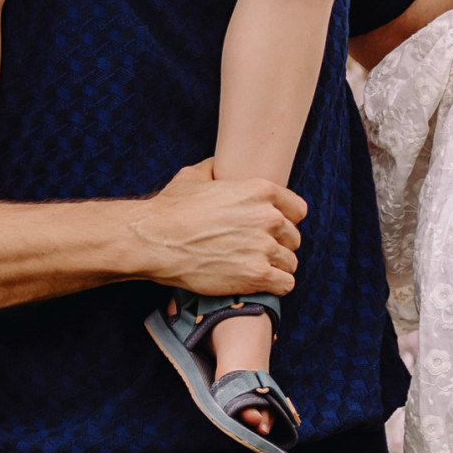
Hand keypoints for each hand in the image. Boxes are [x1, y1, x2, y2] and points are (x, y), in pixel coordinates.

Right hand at [130, 160, 305, 296]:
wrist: (155, 241)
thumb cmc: (171, 209)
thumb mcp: (194, 176)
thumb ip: (216, 169)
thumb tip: (219, 166)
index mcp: (260, 190)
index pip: (298, 209)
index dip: (285, 220)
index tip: (272, 229)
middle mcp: (268, 217)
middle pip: (293, 237)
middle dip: (279, 245)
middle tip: (258, 251)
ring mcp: (264, 247)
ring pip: (290, 262)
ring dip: (276, 267)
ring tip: (256, 269)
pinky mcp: (256, 275)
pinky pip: (285, 283)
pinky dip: (275, 286)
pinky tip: (259, 283)